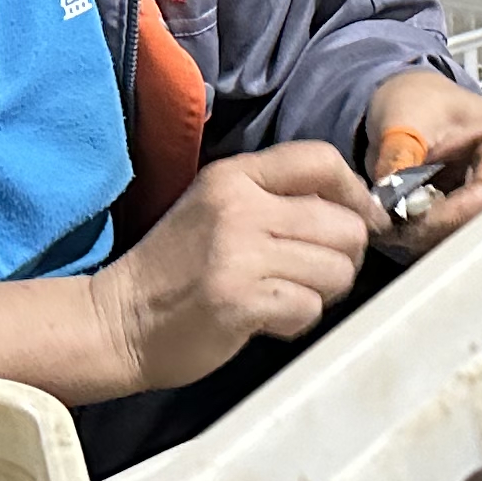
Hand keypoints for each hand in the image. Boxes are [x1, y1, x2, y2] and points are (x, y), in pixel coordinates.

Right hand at [103, 143, 383, 386]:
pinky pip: (309, 308)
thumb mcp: (218, 209)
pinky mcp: (240, 301)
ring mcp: (239, 254)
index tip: (362, 221)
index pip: (321, 160)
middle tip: (313, 274)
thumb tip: (358, 213)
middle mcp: (239, 207)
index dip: (356, 194)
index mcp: (234, 176)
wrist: (118, 320)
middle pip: (345, 225)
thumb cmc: (176, 269)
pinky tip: (267, 318)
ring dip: (321, 291)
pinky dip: (297, 320)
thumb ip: (278, 200)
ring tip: (285, 295)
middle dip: (343, 257)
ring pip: (336, 270)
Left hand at [362, 68, 481, 251]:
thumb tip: (388, 209)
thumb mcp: (402, 120)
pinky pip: (462, 238)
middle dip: (433, 232)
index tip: (400, 222)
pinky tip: (404, 225)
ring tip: (389, 225)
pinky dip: (430, 237)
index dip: (443, 217)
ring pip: (472, 238)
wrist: (419, 101)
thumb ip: (397, 162)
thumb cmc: (419, 101)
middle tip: (388, 230)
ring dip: (428, 239)